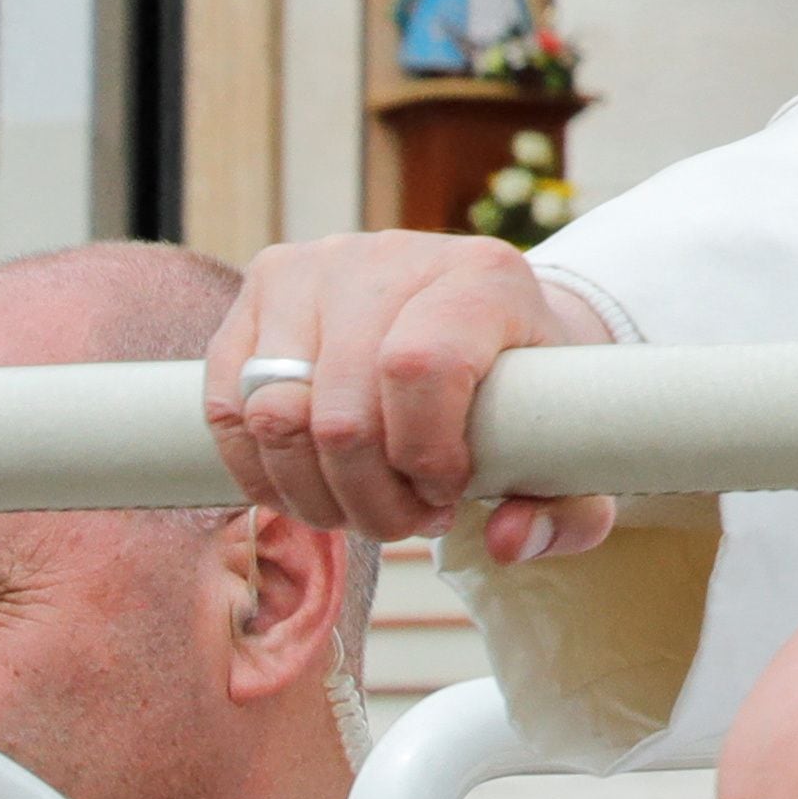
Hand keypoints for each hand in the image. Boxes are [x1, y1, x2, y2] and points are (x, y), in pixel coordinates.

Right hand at [204, 233, 618, 563]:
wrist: (482, 319)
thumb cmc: (526, 390)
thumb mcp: (570, 446)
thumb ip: (566, 510)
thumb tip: (510, 542)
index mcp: (485, 276)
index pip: (422, 367)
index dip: (424, 453)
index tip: (449, 491)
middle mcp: (393, 256)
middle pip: (342, 410)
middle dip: (369, 497)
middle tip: (407, 521)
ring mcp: (315, 266)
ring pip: (273, 413)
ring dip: (314, 492)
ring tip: (362, 508)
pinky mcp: (259, 288)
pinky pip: (228, 405)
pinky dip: (262, 470)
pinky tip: (310, 490)